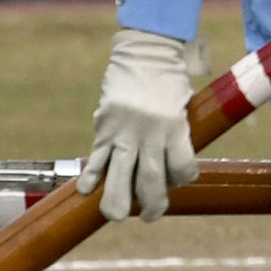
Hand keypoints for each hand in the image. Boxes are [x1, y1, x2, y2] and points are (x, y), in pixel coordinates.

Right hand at [88, 27, 201, 220]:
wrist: (146, 53)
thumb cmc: (169, 82)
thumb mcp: (183, 108)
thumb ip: (176, 136)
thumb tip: (168, 171)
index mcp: (177, 127)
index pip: (184, 167)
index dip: (182, 180)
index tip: (178, 181)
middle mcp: (152, 132)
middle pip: (151, 180)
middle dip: (152, 205)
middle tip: (150, 216)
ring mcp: (126, 131)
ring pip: (120, 175)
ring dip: (117, 201)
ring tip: (116, 215)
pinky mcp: (105, 127)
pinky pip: (96, 158)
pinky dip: (90, 177)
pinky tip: (85, 191)